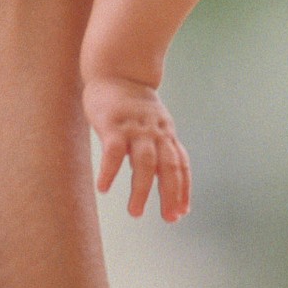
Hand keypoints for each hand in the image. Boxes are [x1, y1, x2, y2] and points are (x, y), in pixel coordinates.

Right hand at [84, 76, 190, 221]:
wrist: (117, 69)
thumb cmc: (133, 104)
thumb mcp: (153, 123)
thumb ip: (158, 146)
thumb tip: (160, 177)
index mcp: (166, 134)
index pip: (181, 164)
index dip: (183, 189)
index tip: (182, 213)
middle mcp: (155, 132)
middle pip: (169, 166)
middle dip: (170, 194)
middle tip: (169, 219)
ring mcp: (135, 128)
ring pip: (144, 162)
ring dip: (141, 189)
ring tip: (135, 212)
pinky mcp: (113, 124)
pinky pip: (113, 152)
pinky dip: (110, 171)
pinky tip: (104, 189)